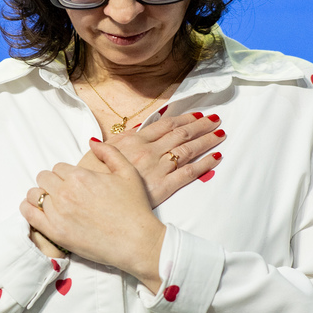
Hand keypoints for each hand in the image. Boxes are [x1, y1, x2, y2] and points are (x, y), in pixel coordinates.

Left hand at [23, 144, 165, 291]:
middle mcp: (66, 192)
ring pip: (34, 194)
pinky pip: (28, 213)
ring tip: (52, 203)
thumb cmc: (135, 208)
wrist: (136, 242)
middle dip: (52, 183)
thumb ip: (109, 153)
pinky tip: (36, 210)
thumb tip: (92, 142)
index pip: (59, 167)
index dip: (66, 174)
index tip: (74, 184)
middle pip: (44, 178)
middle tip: (64, 193)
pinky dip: (28, 209)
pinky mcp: (54, 232)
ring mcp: (58, 213)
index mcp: (81, 176)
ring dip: (41, 195)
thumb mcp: (128, 172)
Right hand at [77, 112, 224, 205]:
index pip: (166, 124)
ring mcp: (158, 168)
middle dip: (201, 125)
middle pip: (181, 134)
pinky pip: (188, 173)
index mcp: (135, 139)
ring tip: (220, 133)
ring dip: (206, 140)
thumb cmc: (92, 176)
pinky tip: (216, 157)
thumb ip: (121, 140)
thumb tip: (136, 130)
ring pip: (188, 150)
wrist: (92, 198)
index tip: (196, 114)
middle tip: (216, 118)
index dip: (184, 118)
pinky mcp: (163, 187)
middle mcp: (149, 150)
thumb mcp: (101, 151)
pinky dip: (204, 164)